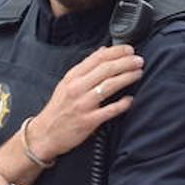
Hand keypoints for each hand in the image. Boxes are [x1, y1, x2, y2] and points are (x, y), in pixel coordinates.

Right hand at [31, 45, 144, 161]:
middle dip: (125, 62)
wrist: (44, 134)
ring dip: (126, 77)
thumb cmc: (59, 108)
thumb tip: (103, 51)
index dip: (116, 52)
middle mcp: (77, 88)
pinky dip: (121, 104)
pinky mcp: (88, 121)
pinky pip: (108, 111)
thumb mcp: (67, 83)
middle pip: (105, 69)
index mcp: (72, 77)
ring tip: (138, 73)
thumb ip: (85, 67)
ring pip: (108, 86)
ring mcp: (82, 104)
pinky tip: (130, 99)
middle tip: (139, 60)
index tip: (129, 50)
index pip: (97, 58)